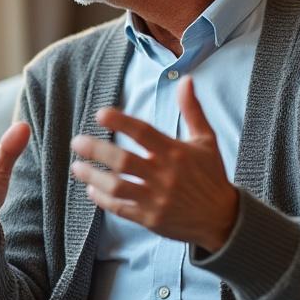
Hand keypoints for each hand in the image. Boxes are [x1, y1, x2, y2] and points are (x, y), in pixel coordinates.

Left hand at [69, 76, 238, 251]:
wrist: (223, 218)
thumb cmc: (211, 176)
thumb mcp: (206, 141)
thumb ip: (192, 110)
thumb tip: (186, 80)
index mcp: (175, 153)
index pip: (143, 132)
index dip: (120, 121)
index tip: (100, 113)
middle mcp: (164, 175)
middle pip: (123, 161)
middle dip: (96, 150)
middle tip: (77, 142)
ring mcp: (156, 199)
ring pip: (117, 186)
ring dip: (93, 177)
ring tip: (76, 167)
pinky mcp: (151, 219)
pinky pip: (120, 208)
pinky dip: (103, 199)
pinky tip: (91, 190)